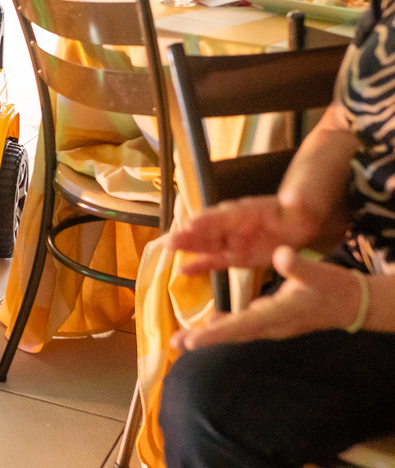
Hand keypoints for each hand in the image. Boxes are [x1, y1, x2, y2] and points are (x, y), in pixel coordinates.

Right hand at [168, 194, 320, 276]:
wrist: (298, 221)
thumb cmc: (297, 211)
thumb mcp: (300, 205)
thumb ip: (296, 202)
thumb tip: (294, 197)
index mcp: (248, 211)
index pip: (226, 215)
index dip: (210, 220)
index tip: (192, 224)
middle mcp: (234, 224)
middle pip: (208, 229)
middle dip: (188, 234)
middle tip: (168, 240)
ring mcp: (232, 240)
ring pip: (206, 244)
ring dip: (187, 247)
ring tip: (166, 249)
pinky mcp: (235, 256)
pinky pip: (214, 261)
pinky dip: (199, 265)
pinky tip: (182, 271)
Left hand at [170, 247, 365, 351]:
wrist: (351, 304)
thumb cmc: (335, 287)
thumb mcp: (319, 274)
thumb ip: (298, 267)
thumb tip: (281, 255)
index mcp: (279, 313)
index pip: (242, 325)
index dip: (216, 333)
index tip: (192, 341)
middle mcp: (272, 325)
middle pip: (233, 334)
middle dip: (204, 340)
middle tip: (176, 344)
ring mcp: (272, 326)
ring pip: (236, 332)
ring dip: (210, 336)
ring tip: (183, 340)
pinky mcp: (272, 321)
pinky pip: (243, 327)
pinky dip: (225, 327)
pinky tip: (210, 324)